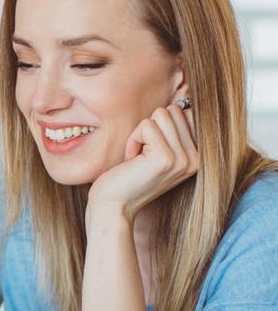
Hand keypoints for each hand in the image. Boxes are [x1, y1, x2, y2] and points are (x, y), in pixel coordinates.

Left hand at [87, 104, 197, 224]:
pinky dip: (133, 140)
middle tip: (141, 155)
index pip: (184, 114)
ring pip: (161, 114)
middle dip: (149, 128)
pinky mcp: (164, 158)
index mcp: (197, 157)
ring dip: (141, 134)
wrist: (113, 207)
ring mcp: (182, 159)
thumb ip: (172, 132)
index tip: (150, 153)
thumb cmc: (128, 177)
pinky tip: (132, 161)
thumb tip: (181, 103)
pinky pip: (146, 126)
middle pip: (173, 111)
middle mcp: (195, 159)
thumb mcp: (158, 153)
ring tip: (137, 158)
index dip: (159, 128)